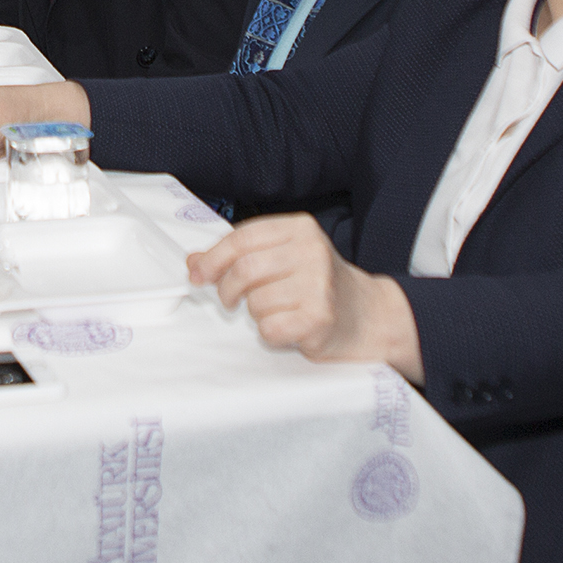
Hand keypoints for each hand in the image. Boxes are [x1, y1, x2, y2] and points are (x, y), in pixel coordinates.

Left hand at [187, 214, 422, 379]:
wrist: (369, 316)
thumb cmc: (318, 285)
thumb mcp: (282, 257)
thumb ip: (239, 255)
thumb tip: (193, 261)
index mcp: (300, 229)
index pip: (241, 238)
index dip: (212, 258)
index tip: (198, 275)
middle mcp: (312, 252)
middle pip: (244, 270)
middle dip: (227, 289)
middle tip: (230, 300)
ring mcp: (319, 286)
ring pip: (255, 302)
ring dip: (256, 313)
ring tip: (279, 311)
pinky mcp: (320, 319)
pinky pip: (269, 328)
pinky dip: (270, 333)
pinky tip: (289, 327)